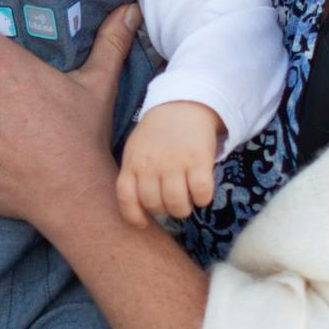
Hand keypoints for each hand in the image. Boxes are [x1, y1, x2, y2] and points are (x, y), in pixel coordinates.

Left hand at [116, 101, 222, 227]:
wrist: (182, 105)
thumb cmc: (157, 133)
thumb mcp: (136, 149)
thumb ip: (134, 173)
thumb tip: (138, 209)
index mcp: (133, 162)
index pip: (126, 197)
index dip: (133, 216)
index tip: (142, 223)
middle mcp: (151, 164)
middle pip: (154, 205)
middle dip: (164, 210)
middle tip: (172, 202)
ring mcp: (175, 162)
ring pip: (177, 204)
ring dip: (183, 209)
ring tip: (187, 200)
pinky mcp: (198, 160)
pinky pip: (201, 193)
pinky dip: (203, 199)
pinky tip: (201, 193)